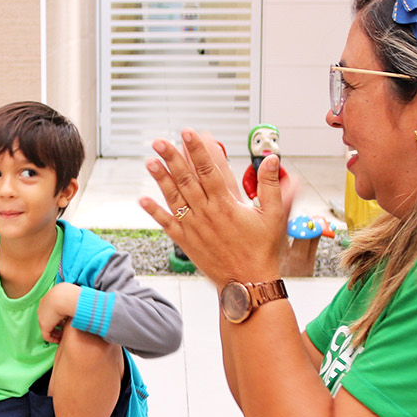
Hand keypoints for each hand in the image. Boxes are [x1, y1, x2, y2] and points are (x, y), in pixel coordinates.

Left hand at [37, 283, 79, 343]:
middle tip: (65, 330)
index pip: (52, 310)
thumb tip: (81, 303)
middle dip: (57, 325)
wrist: (64, 297)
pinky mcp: (44, 325)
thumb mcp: (71, 296)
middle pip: (49, 318)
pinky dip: (52, 339)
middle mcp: (43, 307)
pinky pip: (46, 335)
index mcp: (49, 299)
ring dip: (56, 332)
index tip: (66, 321)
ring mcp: (42, 316)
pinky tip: (59, 341)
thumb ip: (73, 301)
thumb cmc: (71, 295)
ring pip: (47, 327)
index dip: (59, 317)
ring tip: (63, 335)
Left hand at [140, 129, 286, 285]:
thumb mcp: (274, 215)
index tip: (190, 133)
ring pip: (174, 197)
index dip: (199, 149)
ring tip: (150, 161)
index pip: (210, 169)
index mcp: (228, 204)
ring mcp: (194, 227)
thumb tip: (272, 160)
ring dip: (161, 179)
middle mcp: (207, 213)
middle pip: (187, 179)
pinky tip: (142, 199)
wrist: (248, 283)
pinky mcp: (186, 241)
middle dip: (173, 157)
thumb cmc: (262, 251)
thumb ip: (271, 185)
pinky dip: (154, 212)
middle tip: (161, 141)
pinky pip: (167, 224)